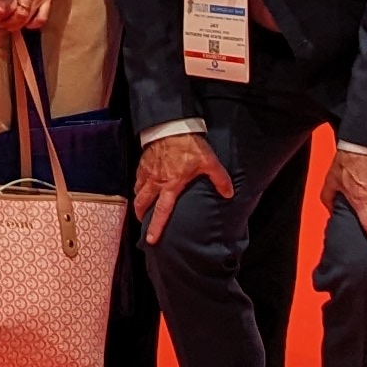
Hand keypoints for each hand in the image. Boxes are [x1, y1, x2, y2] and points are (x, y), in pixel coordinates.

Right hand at [132, 130, 235, 245]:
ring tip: (141, 206)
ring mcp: (147, 172)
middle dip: (141, 215)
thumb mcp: (209, 162)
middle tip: (142, 222)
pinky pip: (137, 178)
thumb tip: (229, 194)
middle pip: (143, 203)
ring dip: (139, 201)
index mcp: (171, 185)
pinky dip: (138, 185)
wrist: (171, 127)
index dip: (156, 226)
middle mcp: (156, 182)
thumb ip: (220, 179)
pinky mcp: (143, 162)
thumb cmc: (189, 146)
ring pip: (138, 191)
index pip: (162, 211)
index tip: (151, 239)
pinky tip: (142, 185)